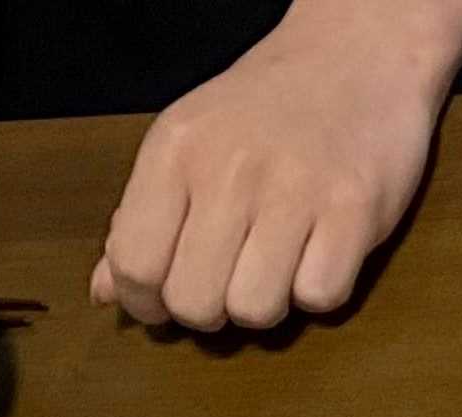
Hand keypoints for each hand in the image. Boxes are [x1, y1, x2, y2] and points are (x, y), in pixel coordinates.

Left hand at [90, 0, 461, 329]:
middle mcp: (228, 170)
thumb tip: (106, 293)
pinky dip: (318, 292)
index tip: (166, 304)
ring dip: (265, 308)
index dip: (146, 303)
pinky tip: (319, 256)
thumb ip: (142, 218)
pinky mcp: (354, 212)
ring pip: (255, 310)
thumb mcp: (188, 145)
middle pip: (193, 301)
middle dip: (209, 314)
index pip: (134, 263)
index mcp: (175, 152)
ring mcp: (295, 191)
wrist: (355, 57)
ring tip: (276, 271)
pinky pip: (320, 298)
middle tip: (228, 285)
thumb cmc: (266, 110)